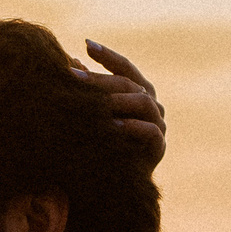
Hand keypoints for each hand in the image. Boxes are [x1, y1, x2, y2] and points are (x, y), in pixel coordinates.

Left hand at [69, 39, 164, 166]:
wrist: (110, 187)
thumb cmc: (99, 146)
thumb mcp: (90, 116)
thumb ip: (87, 91)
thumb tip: (71, 62)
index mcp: (138, 93)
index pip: (125, 68)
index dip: (108, 56)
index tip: (87, 44)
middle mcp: (152, 105)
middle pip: (129, 83)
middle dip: (100, 78)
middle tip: (74, 76)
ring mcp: (158, 125)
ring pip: (144, 102)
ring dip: (118, 99)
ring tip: (94, 100)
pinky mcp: (159, 148)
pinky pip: (151, 132)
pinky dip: (134, 126)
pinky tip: (115, 125)